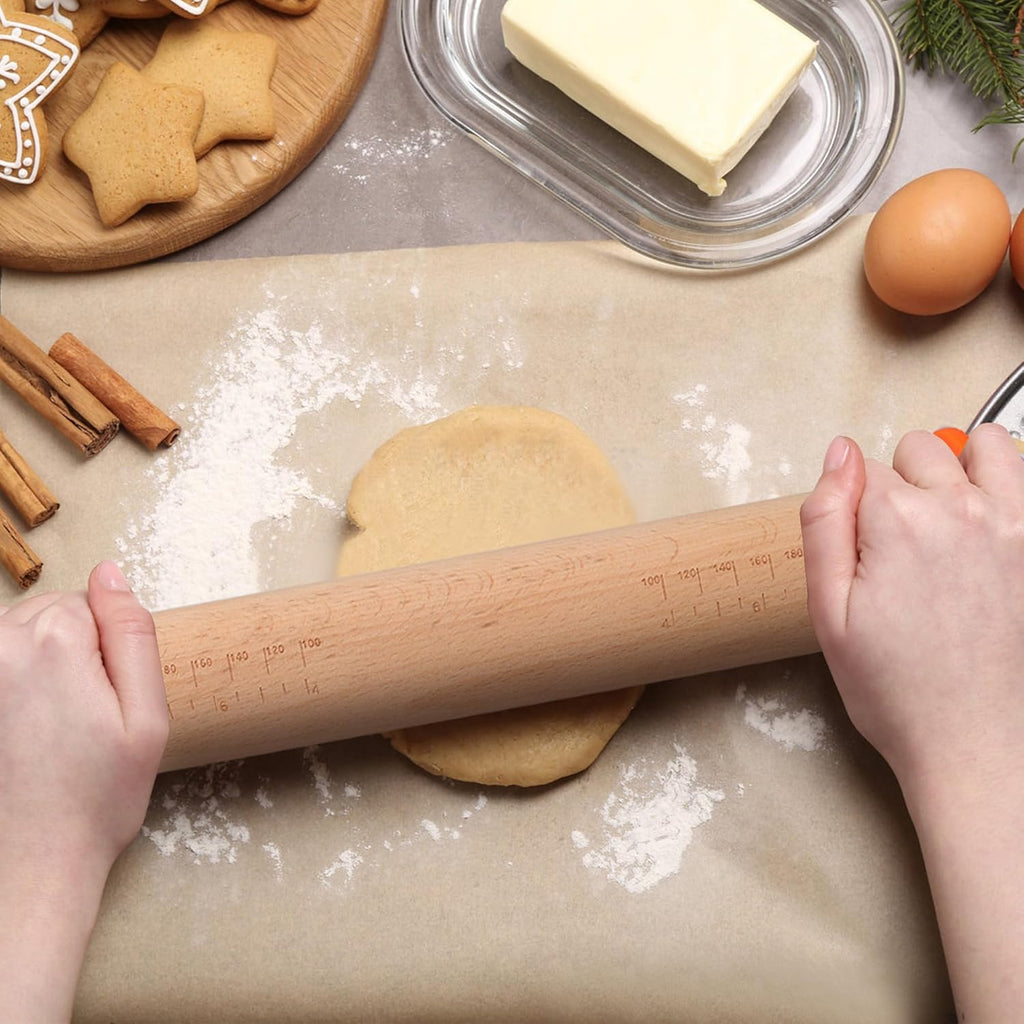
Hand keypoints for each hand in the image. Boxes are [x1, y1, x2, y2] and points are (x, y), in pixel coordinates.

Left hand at [0, 562, 167, 1022]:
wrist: (28, 868)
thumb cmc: (94, 800)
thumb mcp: (147, 718)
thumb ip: (133, 634)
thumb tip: (111, 573)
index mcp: (53, 644)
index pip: (86, 605)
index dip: (105, 649)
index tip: (105, 701)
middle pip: (43, 616)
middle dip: (67, 652)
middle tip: (79, 720)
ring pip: (12, 640)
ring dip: (31, 670)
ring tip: (45, 731)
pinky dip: (10, 691)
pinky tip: (18, 735)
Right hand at [801, 426, 1023, 1018]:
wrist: (975, 745)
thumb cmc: (898, 689)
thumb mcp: (829, 611)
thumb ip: (825, 521)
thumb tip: (839, 455)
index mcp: (899, 523)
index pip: (863, 470)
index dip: (853, 510)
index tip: (860, 554)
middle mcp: (964, 511)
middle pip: (919, 451)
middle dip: (902, 484)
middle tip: (899, 546)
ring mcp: (1016, 526)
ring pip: (984, 445)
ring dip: (962, 466)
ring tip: (949, 516)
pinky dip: (1009, 486)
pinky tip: (990, 527)